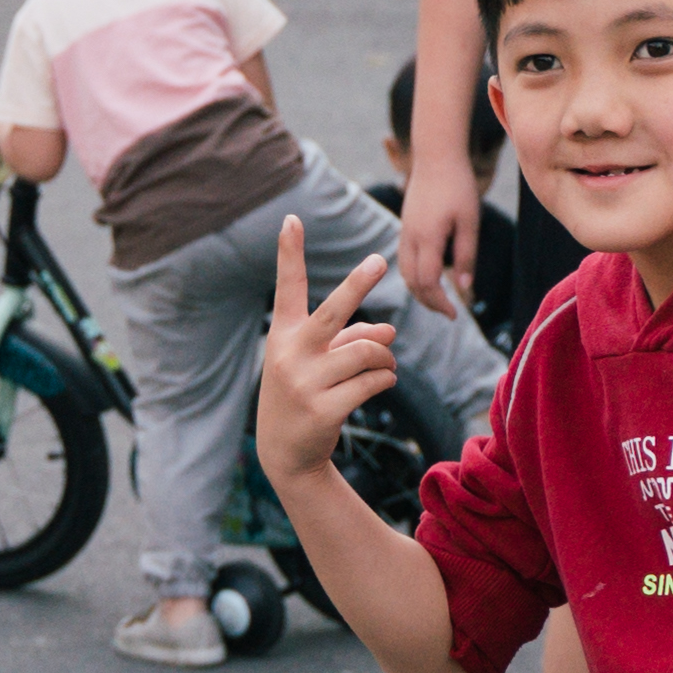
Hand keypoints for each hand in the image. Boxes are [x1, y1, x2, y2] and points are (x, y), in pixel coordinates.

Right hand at [258, 244, 403, 494]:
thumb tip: (388, 328)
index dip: (289, 252)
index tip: (291, 219)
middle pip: (333, 311)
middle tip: (380, 259)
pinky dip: (386, 379)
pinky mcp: (324, 408)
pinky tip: (381, 383)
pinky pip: (374, 382)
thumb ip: (349, 337)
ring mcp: (305, 382)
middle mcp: (290, 353)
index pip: (288, 287)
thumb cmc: (305, 393)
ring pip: (368, 351)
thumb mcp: (317, 361)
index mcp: (284, 334)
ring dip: (386, 357)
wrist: (285, 453)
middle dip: (358, 283)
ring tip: (385, 365)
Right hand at [397, 140, 477, 314]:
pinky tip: (429, 279)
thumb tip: (464, 287)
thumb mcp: (470, 221)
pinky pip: (403, 261)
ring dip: (420, 291)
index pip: (428, 282)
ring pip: (405, 273)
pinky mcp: (404, 227)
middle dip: (430, 302)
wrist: (436, 156)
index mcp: (427, 238)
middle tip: (450, 312)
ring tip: (440, 300)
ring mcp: (404, 233)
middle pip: (412, 283)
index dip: (440, 303)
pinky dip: (414, 276)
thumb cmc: (458, 186)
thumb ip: (466, 255)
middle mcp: (410, 238)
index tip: (456, 314)